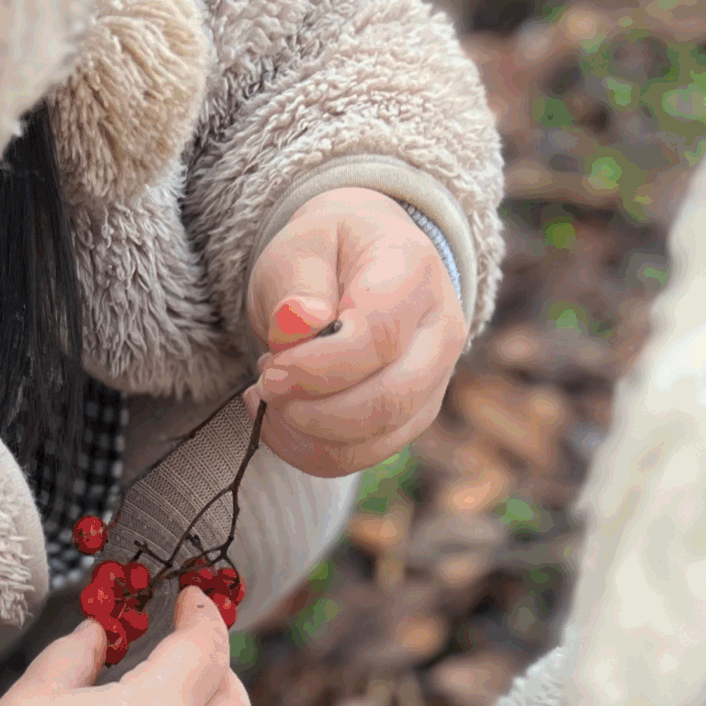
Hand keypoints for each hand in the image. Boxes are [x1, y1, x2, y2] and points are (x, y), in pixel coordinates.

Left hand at [243, 188, 466, 478]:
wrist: (359, 267)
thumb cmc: (327, 253)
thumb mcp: (300, 247)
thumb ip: (296, 284)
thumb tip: (297, 326)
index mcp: (415, 272)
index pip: (378, 337)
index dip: (317, 368)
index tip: (269, 371)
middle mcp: (440, 331)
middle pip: (386, 402)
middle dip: (311, 411)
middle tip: (265, 384)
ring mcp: (432, 383)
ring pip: (372, 441)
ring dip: (303, 434)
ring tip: (270, 394)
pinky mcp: (409, 420)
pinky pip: (357, 458)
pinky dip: (307, 451)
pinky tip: (280, 419)